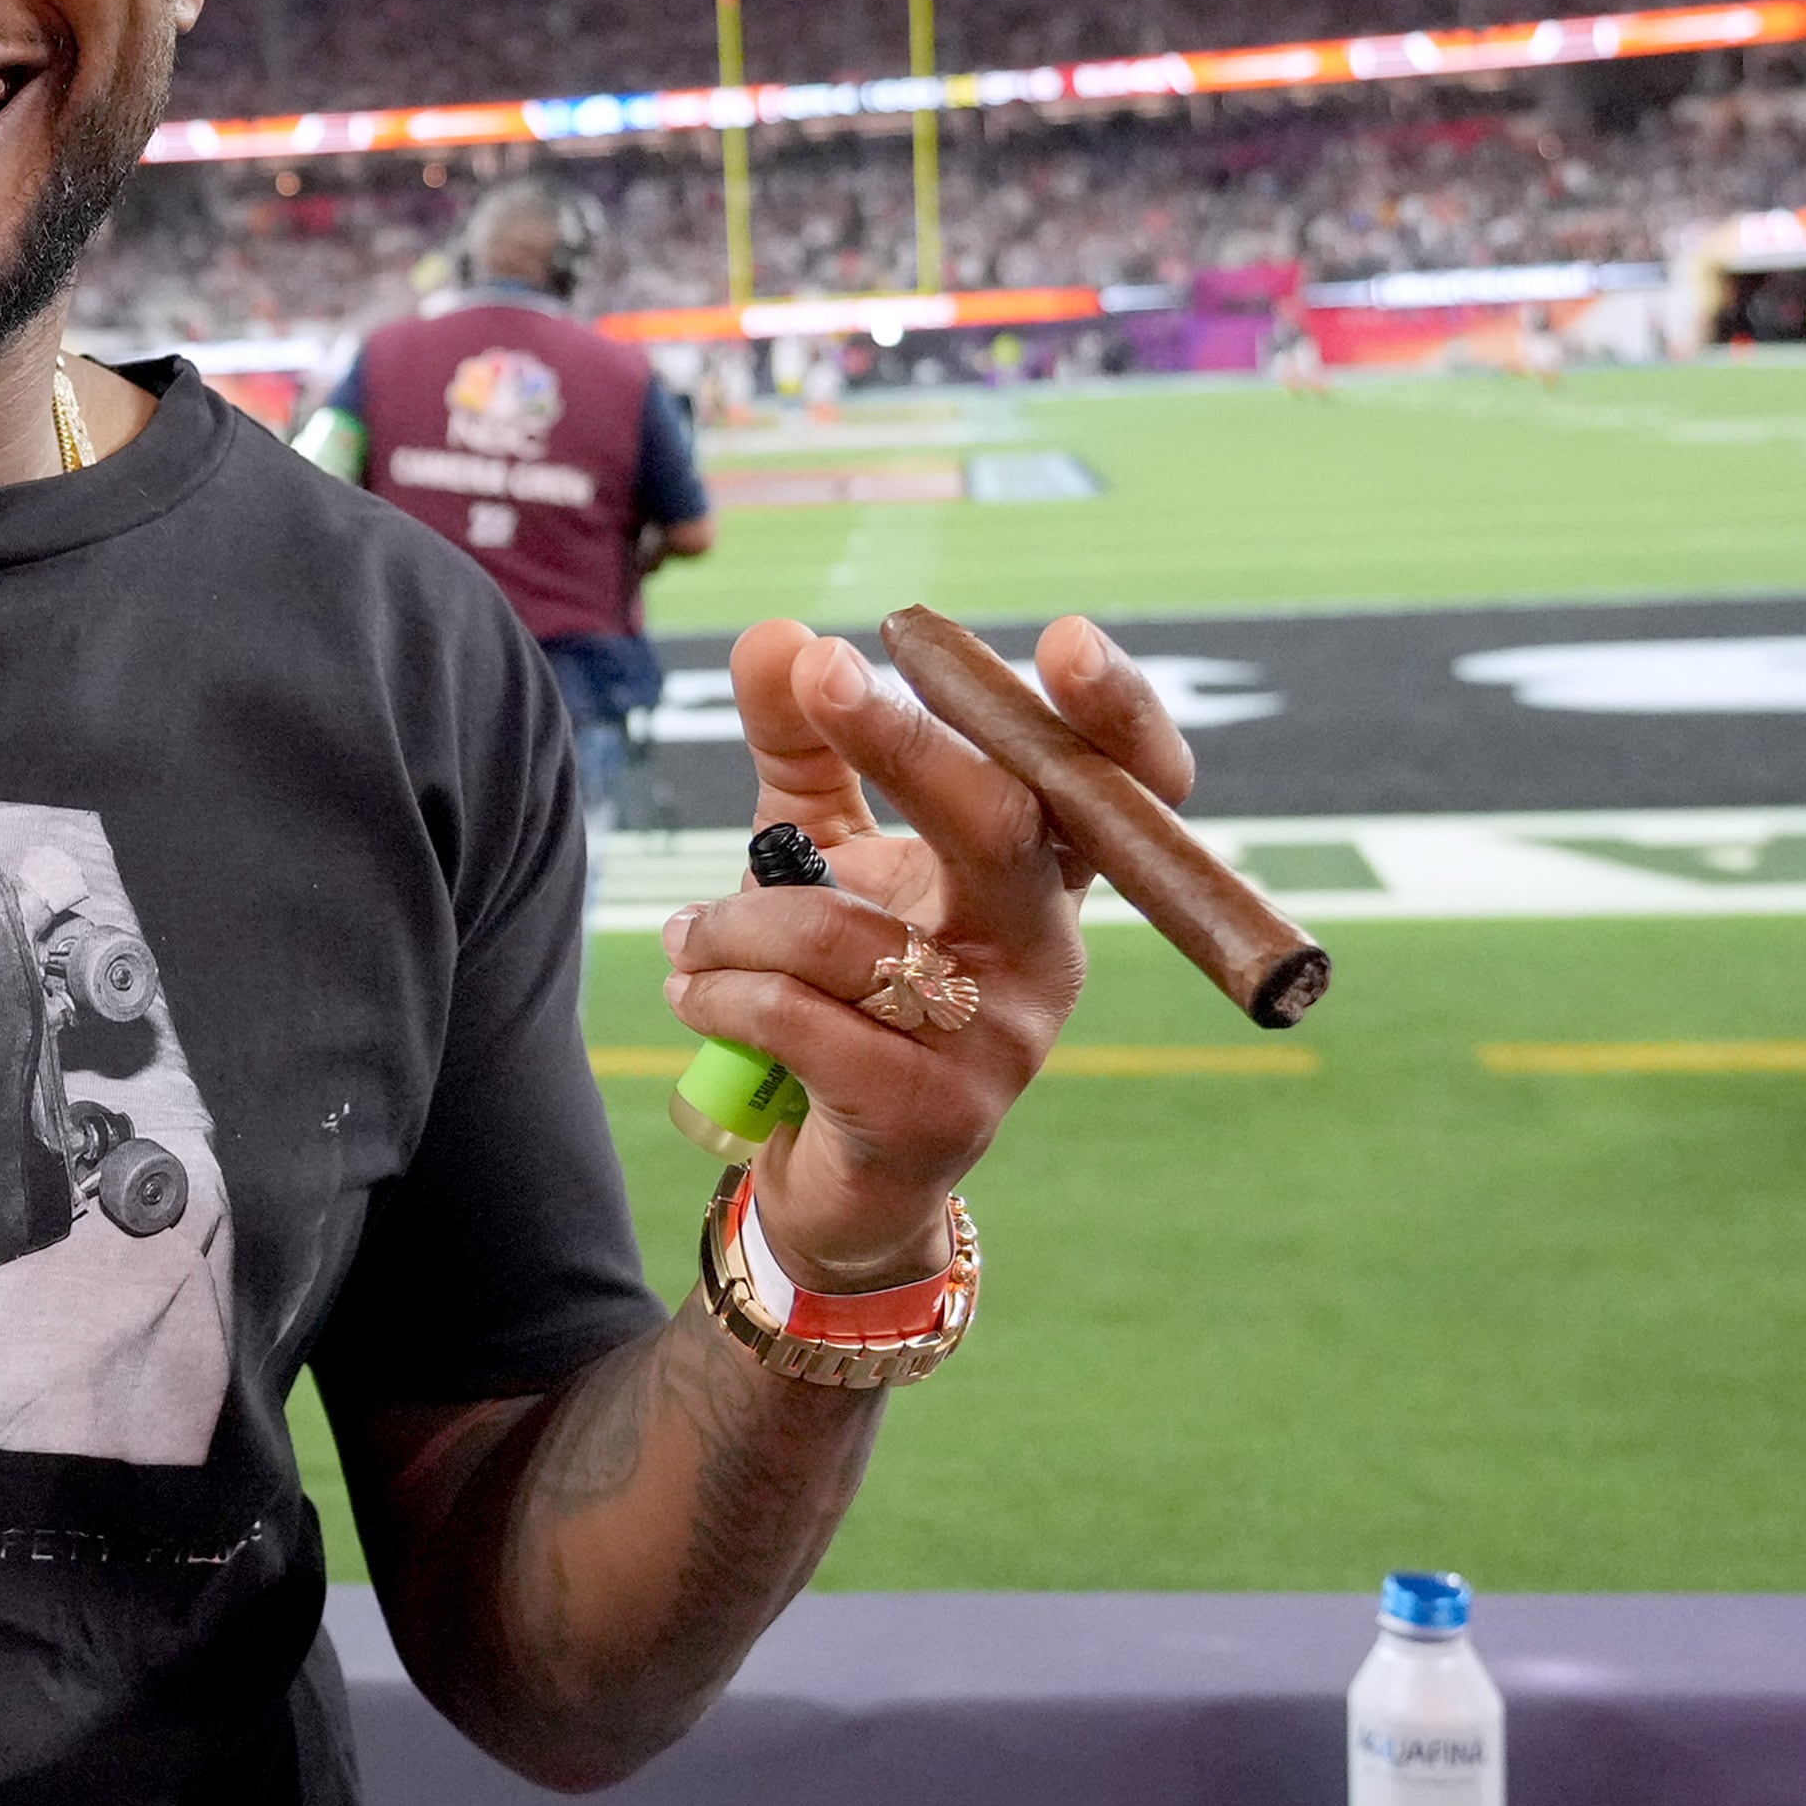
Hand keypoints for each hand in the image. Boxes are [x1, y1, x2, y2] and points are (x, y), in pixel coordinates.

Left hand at [657, 613, 1194, 1295]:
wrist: (837, 1172)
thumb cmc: (837, 987)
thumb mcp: (817, 849)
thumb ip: (801, 741)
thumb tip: (776, 633)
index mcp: (1041, 878)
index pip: (1120, 788)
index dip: (1115, 717)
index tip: (1069, 638)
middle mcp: (1045, 952)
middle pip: (1003, 824)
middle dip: (907, 742)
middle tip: (822, 676)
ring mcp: (1003, 1040)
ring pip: (848, 935)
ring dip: (735, 921)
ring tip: (686, 935)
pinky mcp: (934, 1112)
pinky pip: (801, 1019)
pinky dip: (721, 992)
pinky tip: (693, 992)